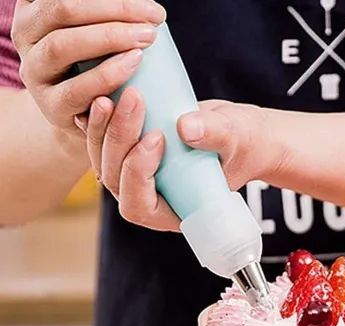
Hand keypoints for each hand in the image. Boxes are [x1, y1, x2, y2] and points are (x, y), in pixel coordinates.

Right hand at [11, 0, 165, 133]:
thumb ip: (104, 15)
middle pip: (62, 9)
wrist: (89, 115)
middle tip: (153, 17)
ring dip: (109, 38)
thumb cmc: (98, 63)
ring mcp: (34, 70)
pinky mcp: (51, 105)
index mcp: (34, 7)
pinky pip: (75, 89)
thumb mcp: (96, 31)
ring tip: (147, 37)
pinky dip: (107, 75)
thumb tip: (144, 2)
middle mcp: (25, 33)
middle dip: (114, 9)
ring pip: (62, 45)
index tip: (145, 0)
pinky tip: (133, 63)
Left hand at [86, 97, 283, 231]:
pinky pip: (101, 141)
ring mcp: (136, 176)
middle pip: (115, 179)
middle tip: (135, 101)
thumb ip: (214, 134)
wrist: (240, 133)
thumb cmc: (246, 145)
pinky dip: (97, 119)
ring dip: (104, 127)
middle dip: (120, 139)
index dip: (139, 175)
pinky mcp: (129, 152)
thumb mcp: (237, 139)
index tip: (158, 138)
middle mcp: (150, 199)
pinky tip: (100, 94)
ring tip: (114, 94)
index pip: (139, 207)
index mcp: (175, 212)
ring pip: (103, 159)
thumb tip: (185, 128)